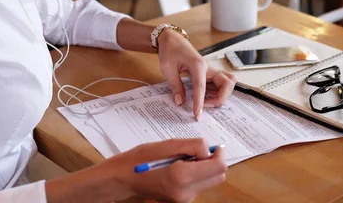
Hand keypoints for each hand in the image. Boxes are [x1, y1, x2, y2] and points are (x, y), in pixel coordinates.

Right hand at [105, 139, 227, 201]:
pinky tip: (178, 168)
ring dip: (203, 168)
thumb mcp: (167, 145)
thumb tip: (209, 149)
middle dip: (213, 161)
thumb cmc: (140, 159)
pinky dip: (195, 174)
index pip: (218, 167)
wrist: (123, 180)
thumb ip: (193, 146)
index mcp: (182, 177)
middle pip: (218, 176)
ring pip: (209, 181)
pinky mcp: (182, 202)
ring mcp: (184, 200)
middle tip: (197, 151)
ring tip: (182, 159)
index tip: (212, 146)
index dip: (219, 154)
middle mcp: (186, 193)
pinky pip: (198, 185)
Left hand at [157, 30, 236, 119]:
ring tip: (205, 101)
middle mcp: (208, 67)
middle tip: (203, 106)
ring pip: (227, 84)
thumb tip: (180, 102)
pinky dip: (217, 93)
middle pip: (227, 84)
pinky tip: (205, 96)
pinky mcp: (209, 73)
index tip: (197, 115)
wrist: (172, 39)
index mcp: (197, 65)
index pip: (201, 87)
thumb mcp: (167, 68)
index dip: (200, 102)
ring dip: (220, 96)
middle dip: (219, 99)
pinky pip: (221, 84)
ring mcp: (210, 70)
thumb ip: (175, 86)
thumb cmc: (169, 50)